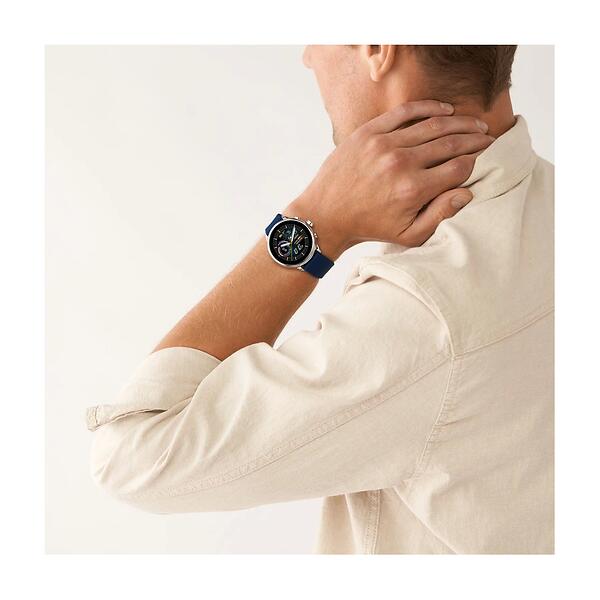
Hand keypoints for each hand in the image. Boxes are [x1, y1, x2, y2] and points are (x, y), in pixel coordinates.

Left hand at [285, 100, 493, 258]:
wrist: (326, 214)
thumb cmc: (369, 227)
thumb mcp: (407, 235)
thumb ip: (440, 216)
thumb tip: (467, 193)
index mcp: (413, 190)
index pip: (459, 167)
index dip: (478, 161)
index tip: (486, 158)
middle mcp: (401, 163)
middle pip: (451, 143)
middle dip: (474, 140)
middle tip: (487, 138)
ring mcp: (384, 144)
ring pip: (433, 125)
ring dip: (459, 123)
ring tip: (473, 125)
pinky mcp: (368, 132)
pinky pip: (405, 112)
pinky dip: (429, 107)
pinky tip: (446, 110)